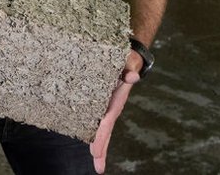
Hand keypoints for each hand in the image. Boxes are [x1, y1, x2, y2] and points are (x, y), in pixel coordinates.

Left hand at [89, 53, 142, 173]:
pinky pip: (96, 116)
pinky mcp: (101, 100)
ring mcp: (106, 104)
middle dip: (101, 147)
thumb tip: (131, 77)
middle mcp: (111, 105)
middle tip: (98, 165)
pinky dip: (93, 128)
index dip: (101, 136)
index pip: (107, 121)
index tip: (95, 151)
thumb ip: (129, 69)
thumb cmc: (127, 59)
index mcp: (116, 99)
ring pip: (101, 126)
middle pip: (105, 130)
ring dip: (98, 142)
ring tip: (96, 160)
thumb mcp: (128, 62)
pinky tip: (87, 137)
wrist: (129, 56)